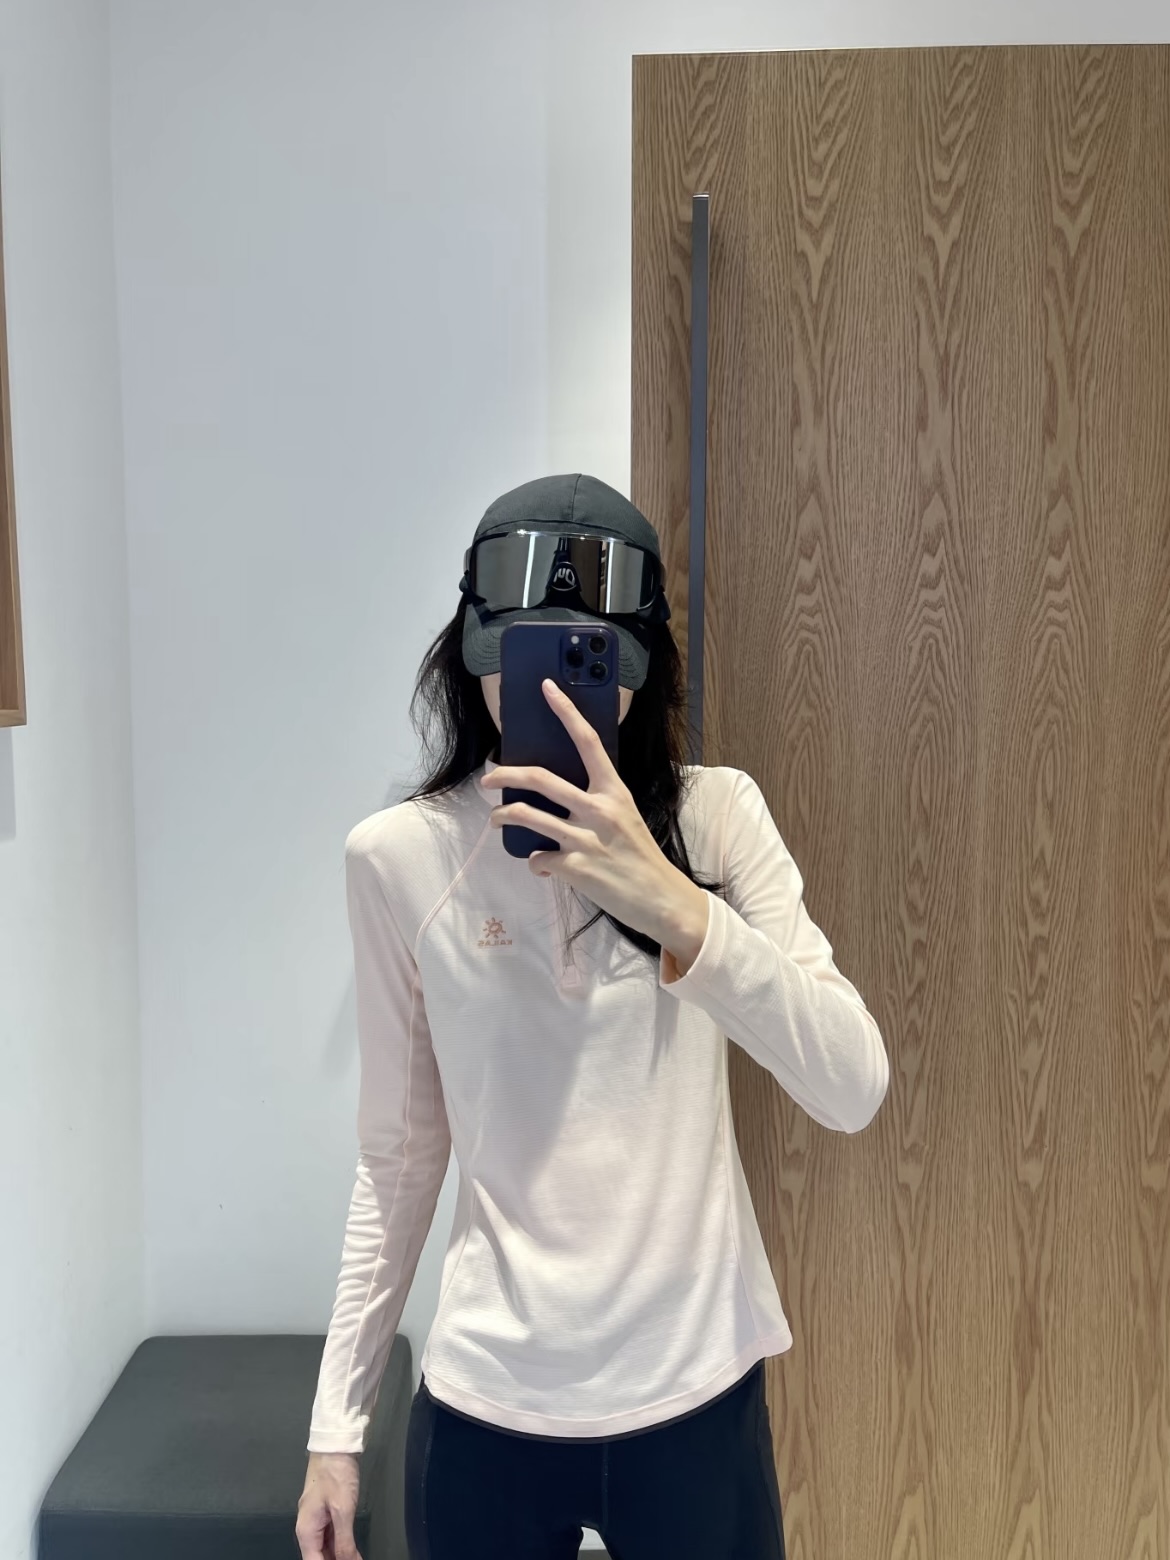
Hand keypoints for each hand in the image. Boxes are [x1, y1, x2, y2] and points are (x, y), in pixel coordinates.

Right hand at [296, 1451, 362, 1559]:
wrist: (335, 1446)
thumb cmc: (336, 1476)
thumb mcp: (343, 1510)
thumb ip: (344, 1542)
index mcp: (306, 1532)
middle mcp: (308, 1530)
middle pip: (319, 1557)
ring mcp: (316, 1521)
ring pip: (325, 1549)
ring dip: (339, 1556)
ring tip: (355, 1559)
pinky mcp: (326, 1514)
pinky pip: (331, 1538)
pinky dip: (340, 1546)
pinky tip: (352, 1553)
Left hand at [480, 678, 706, 953]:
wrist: (660, 899)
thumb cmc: (640, 856)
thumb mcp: (624, 817)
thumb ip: (596, 802)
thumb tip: (555, 798)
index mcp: (614, 790)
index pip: (588, 741)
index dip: (566, 711)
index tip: (547, 687)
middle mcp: (599, 809)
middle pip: (541, 778)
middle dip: (505, 774)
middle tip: (488, 777)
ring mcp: (585, 839)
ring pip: (528, 817)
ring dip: (504, 817)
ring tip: (497, 820)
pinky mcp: (575, 868)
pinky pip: (539, 859)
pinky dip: (537, 864)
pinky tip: (546, 868)